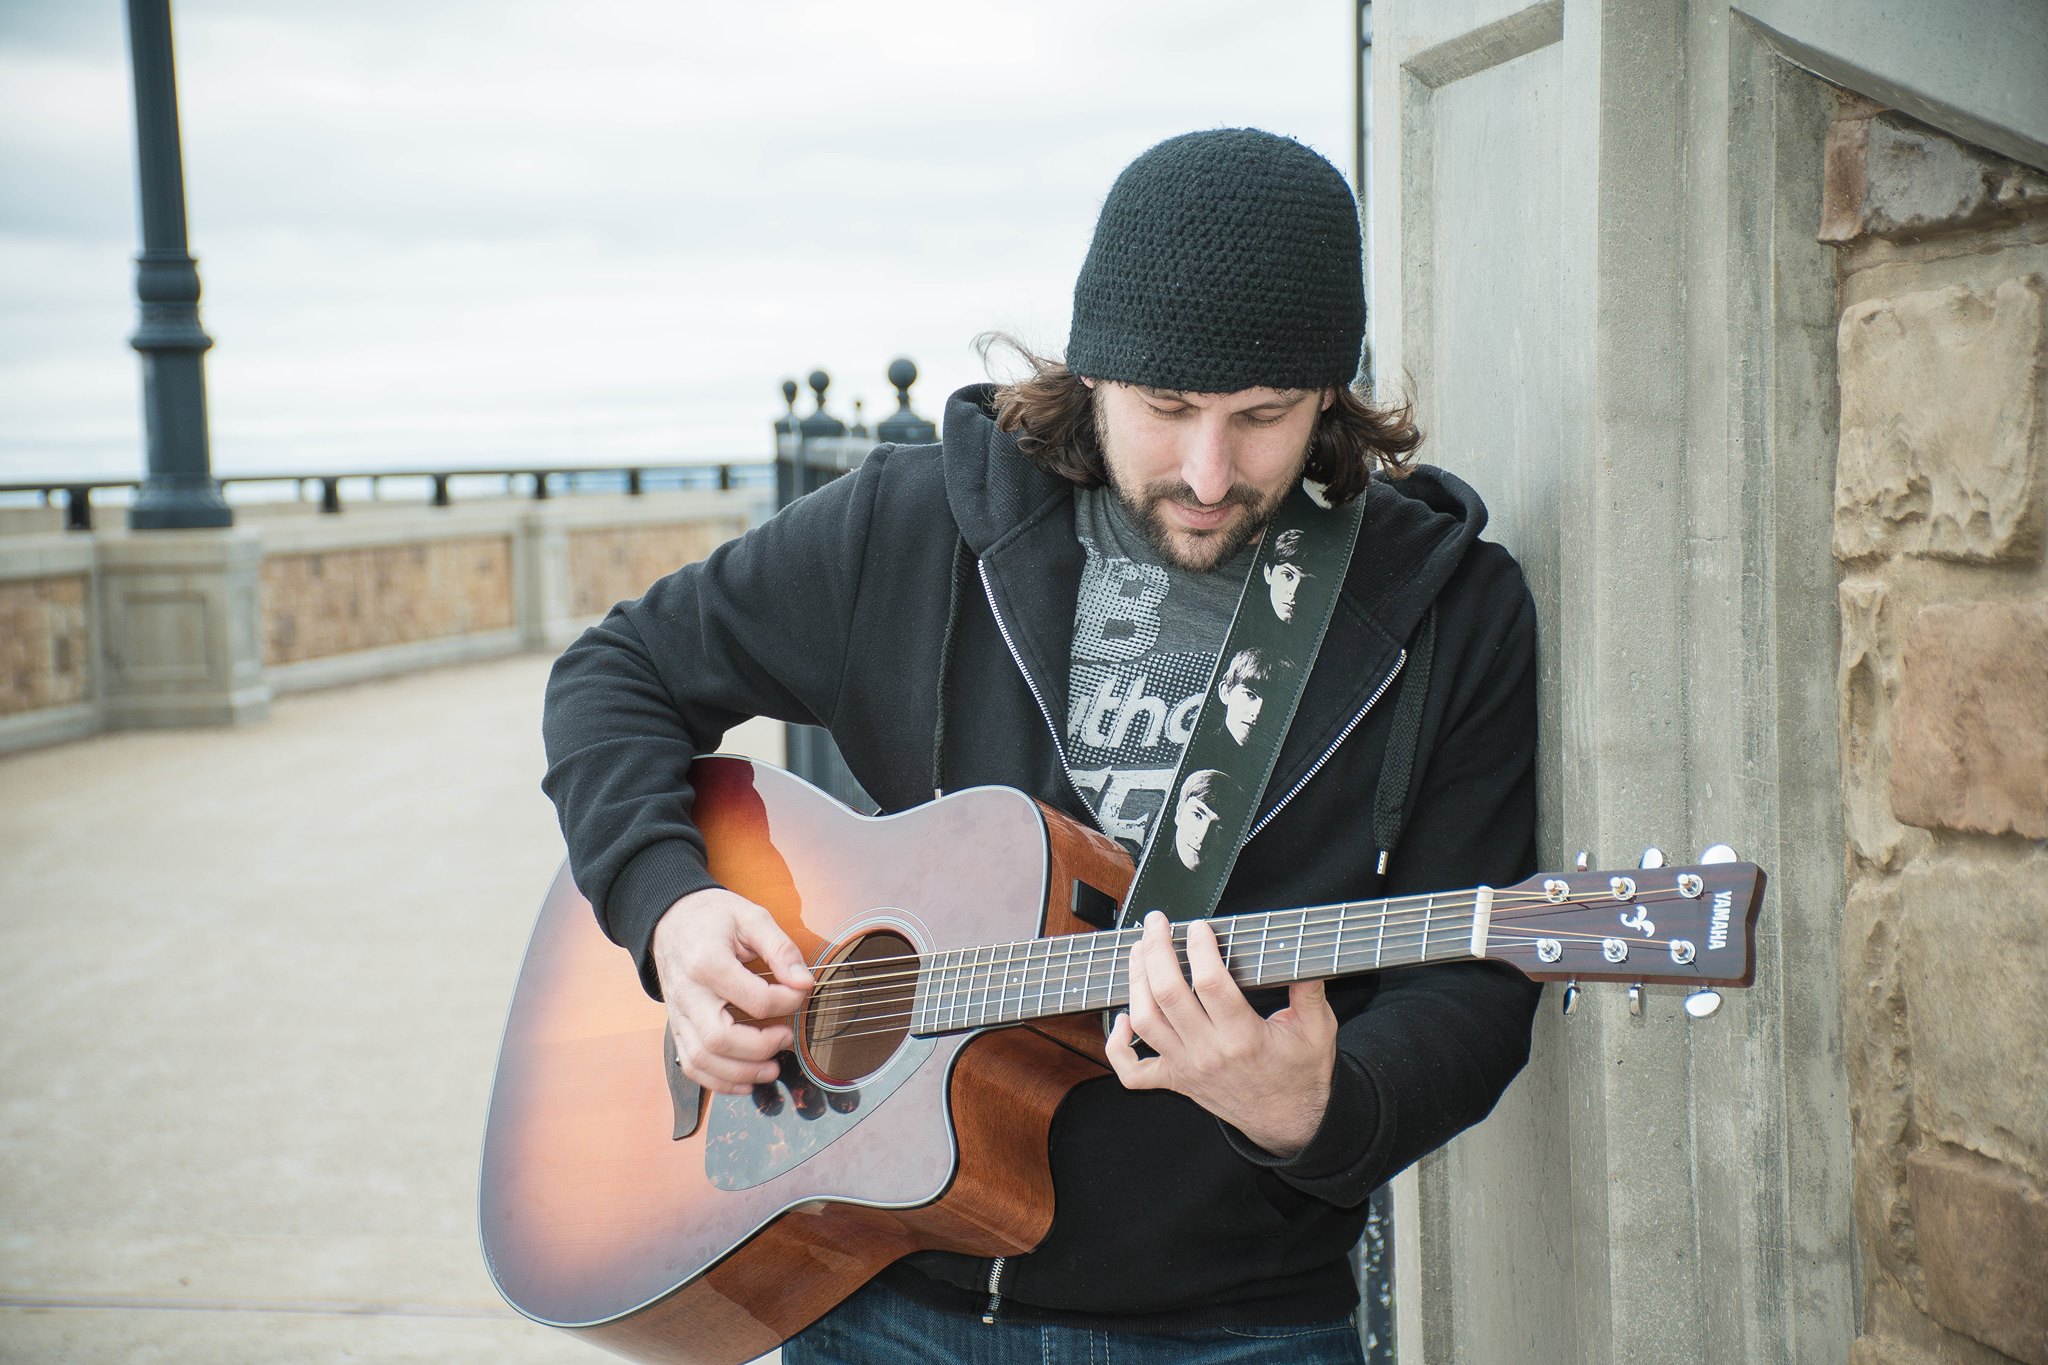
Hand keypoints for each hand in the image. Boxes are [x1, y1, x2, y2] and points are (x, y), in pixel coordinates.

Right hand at [651, 887, 813, 1094]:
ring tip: (772, 1068)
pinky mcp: (677, 1026)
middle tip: (787, 1037)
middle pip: (720, 1038)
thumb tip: (804, 983)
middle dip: (761, 1047)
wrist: (669, 919)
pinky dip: (718, 1081)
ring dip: (741, 1072)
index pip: (754, 999)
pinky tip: (746, 1081)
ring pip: (703, 1058)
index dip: (786, 1003)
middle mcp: (688, 994)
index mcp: (708, 963)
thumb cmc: (713, 917)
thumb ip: (780, 948)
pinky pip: (691, 1064)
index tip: (800, 993)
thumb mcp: (751, 917)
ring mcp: (679, 1014)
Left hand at [1106, 912, 1337, 1157]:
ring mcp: (1187, 1068)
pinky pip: (1134, 1072)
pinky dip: (1117, 1047)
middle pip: (1168, 995)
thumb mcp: (1318, 1030)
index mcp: (1244, 1037)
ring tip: (1139, 951)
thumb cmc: (1301, 1074)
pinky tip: (1122, 1019)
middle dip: (1156, 951)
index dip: (1200, 948)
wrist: (1290, 1124)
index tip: (1199, 927)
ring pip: (1146, 1021)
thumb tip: (1304, 952)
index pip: (1210, 983)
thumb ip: (1310, 990)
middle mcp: (1209, 1052)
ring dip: (1136, 982)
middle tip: (1157, 924)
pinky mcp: (1176, 1081)